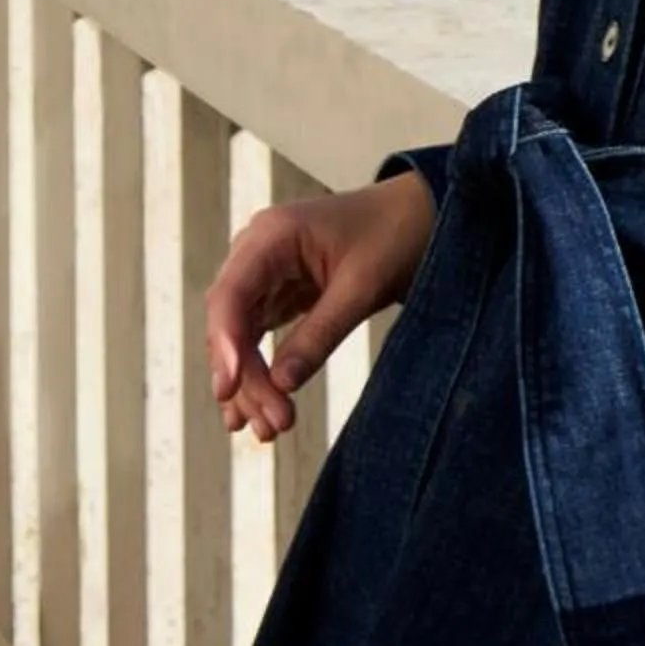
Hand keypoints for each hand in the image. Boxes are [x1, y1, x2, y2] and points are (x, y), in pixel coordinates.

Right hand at [204, 170, 436, 441]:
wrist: (420, 215)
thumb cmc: (394, 236)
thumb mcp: (362, 287)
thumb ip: (320, 333)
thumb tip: (280, 385)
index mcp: (273, 235)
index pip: (231, 293)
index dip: (224, 344)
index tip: (228, 390)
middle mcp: (257, 251)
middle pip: (230, 321)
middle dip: (246, 377)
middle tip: (273, 424)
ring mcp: (264, 272)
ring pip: (238, 336)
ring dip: (251, 383)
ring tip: (269, 430)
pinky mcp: (277, 292)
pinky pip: (255, 336)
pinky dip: (259, 371)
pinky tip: (259, 409)